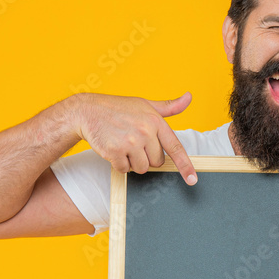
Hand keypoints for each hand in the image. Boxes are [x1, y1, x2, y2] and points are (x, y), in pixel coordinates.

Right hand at [69, 92, 197, 183]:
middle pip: (157, 162)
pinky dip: (119, 164)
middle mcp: (145, 132)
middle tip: (134, 143)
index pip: (175, 148)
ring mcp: (130, 142)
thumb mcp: (145, 104)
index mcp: (156, 121)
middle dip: (147, 157)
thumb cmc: (118, 108)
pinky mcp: (115, 151)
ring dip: (133, 162)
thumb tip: (189, 97)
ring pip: (142, 168)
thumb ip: (169, 106)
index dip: (186, 166)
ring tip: (123, 144)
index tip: (192, 180)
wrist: (87, 111)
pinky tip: (114, 149)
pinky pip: (125, 170)